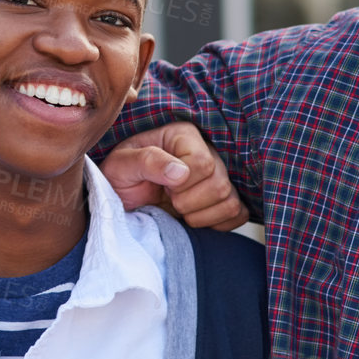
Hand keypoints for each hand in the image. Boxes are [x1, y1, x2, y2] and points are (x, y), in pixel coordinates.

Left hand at [101, 121, 247, 230]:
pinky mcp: (223, 198)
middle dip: (188, 202)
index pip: (202, 163)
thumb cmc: (119, 177)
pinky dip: (217, 223)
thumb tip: (180, 172)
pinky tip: (194, 217)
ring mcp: (218, 175)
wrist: (121, 198)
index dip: (181, 184)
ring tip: (178, 208)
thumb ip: (147, 162)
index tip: (162, 187)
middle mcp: (207, 151)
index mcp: (184, 136)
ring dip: (201, 215)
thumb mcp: (121, 166)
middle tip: (168, 199)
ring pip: (230, 201)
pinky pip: (238, 214)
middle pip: (219, 184)